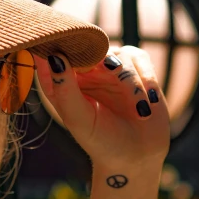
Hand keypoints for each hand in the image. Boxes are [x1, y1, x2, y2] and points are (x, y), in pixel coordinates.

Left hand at [33, 46, 169, 170]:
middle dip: (100, 59)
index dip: (53, 41)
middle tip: (111, 70)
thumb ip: (64, 88)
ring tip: (138, 110)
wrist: (136, 157)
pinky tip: (148, 103)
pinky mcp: (134, 68)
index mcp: (60, 82)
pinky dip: (146, 79)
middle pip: (88, 45)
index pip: (50, 53)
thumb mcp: (78, 118)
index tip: (61, 44)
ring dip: (129, 81)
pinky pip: (139, 58)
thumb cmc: (100, 141)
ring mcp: (109, 69)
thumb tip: (55, 57)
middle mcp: (83, 71)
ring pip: (118, 54)